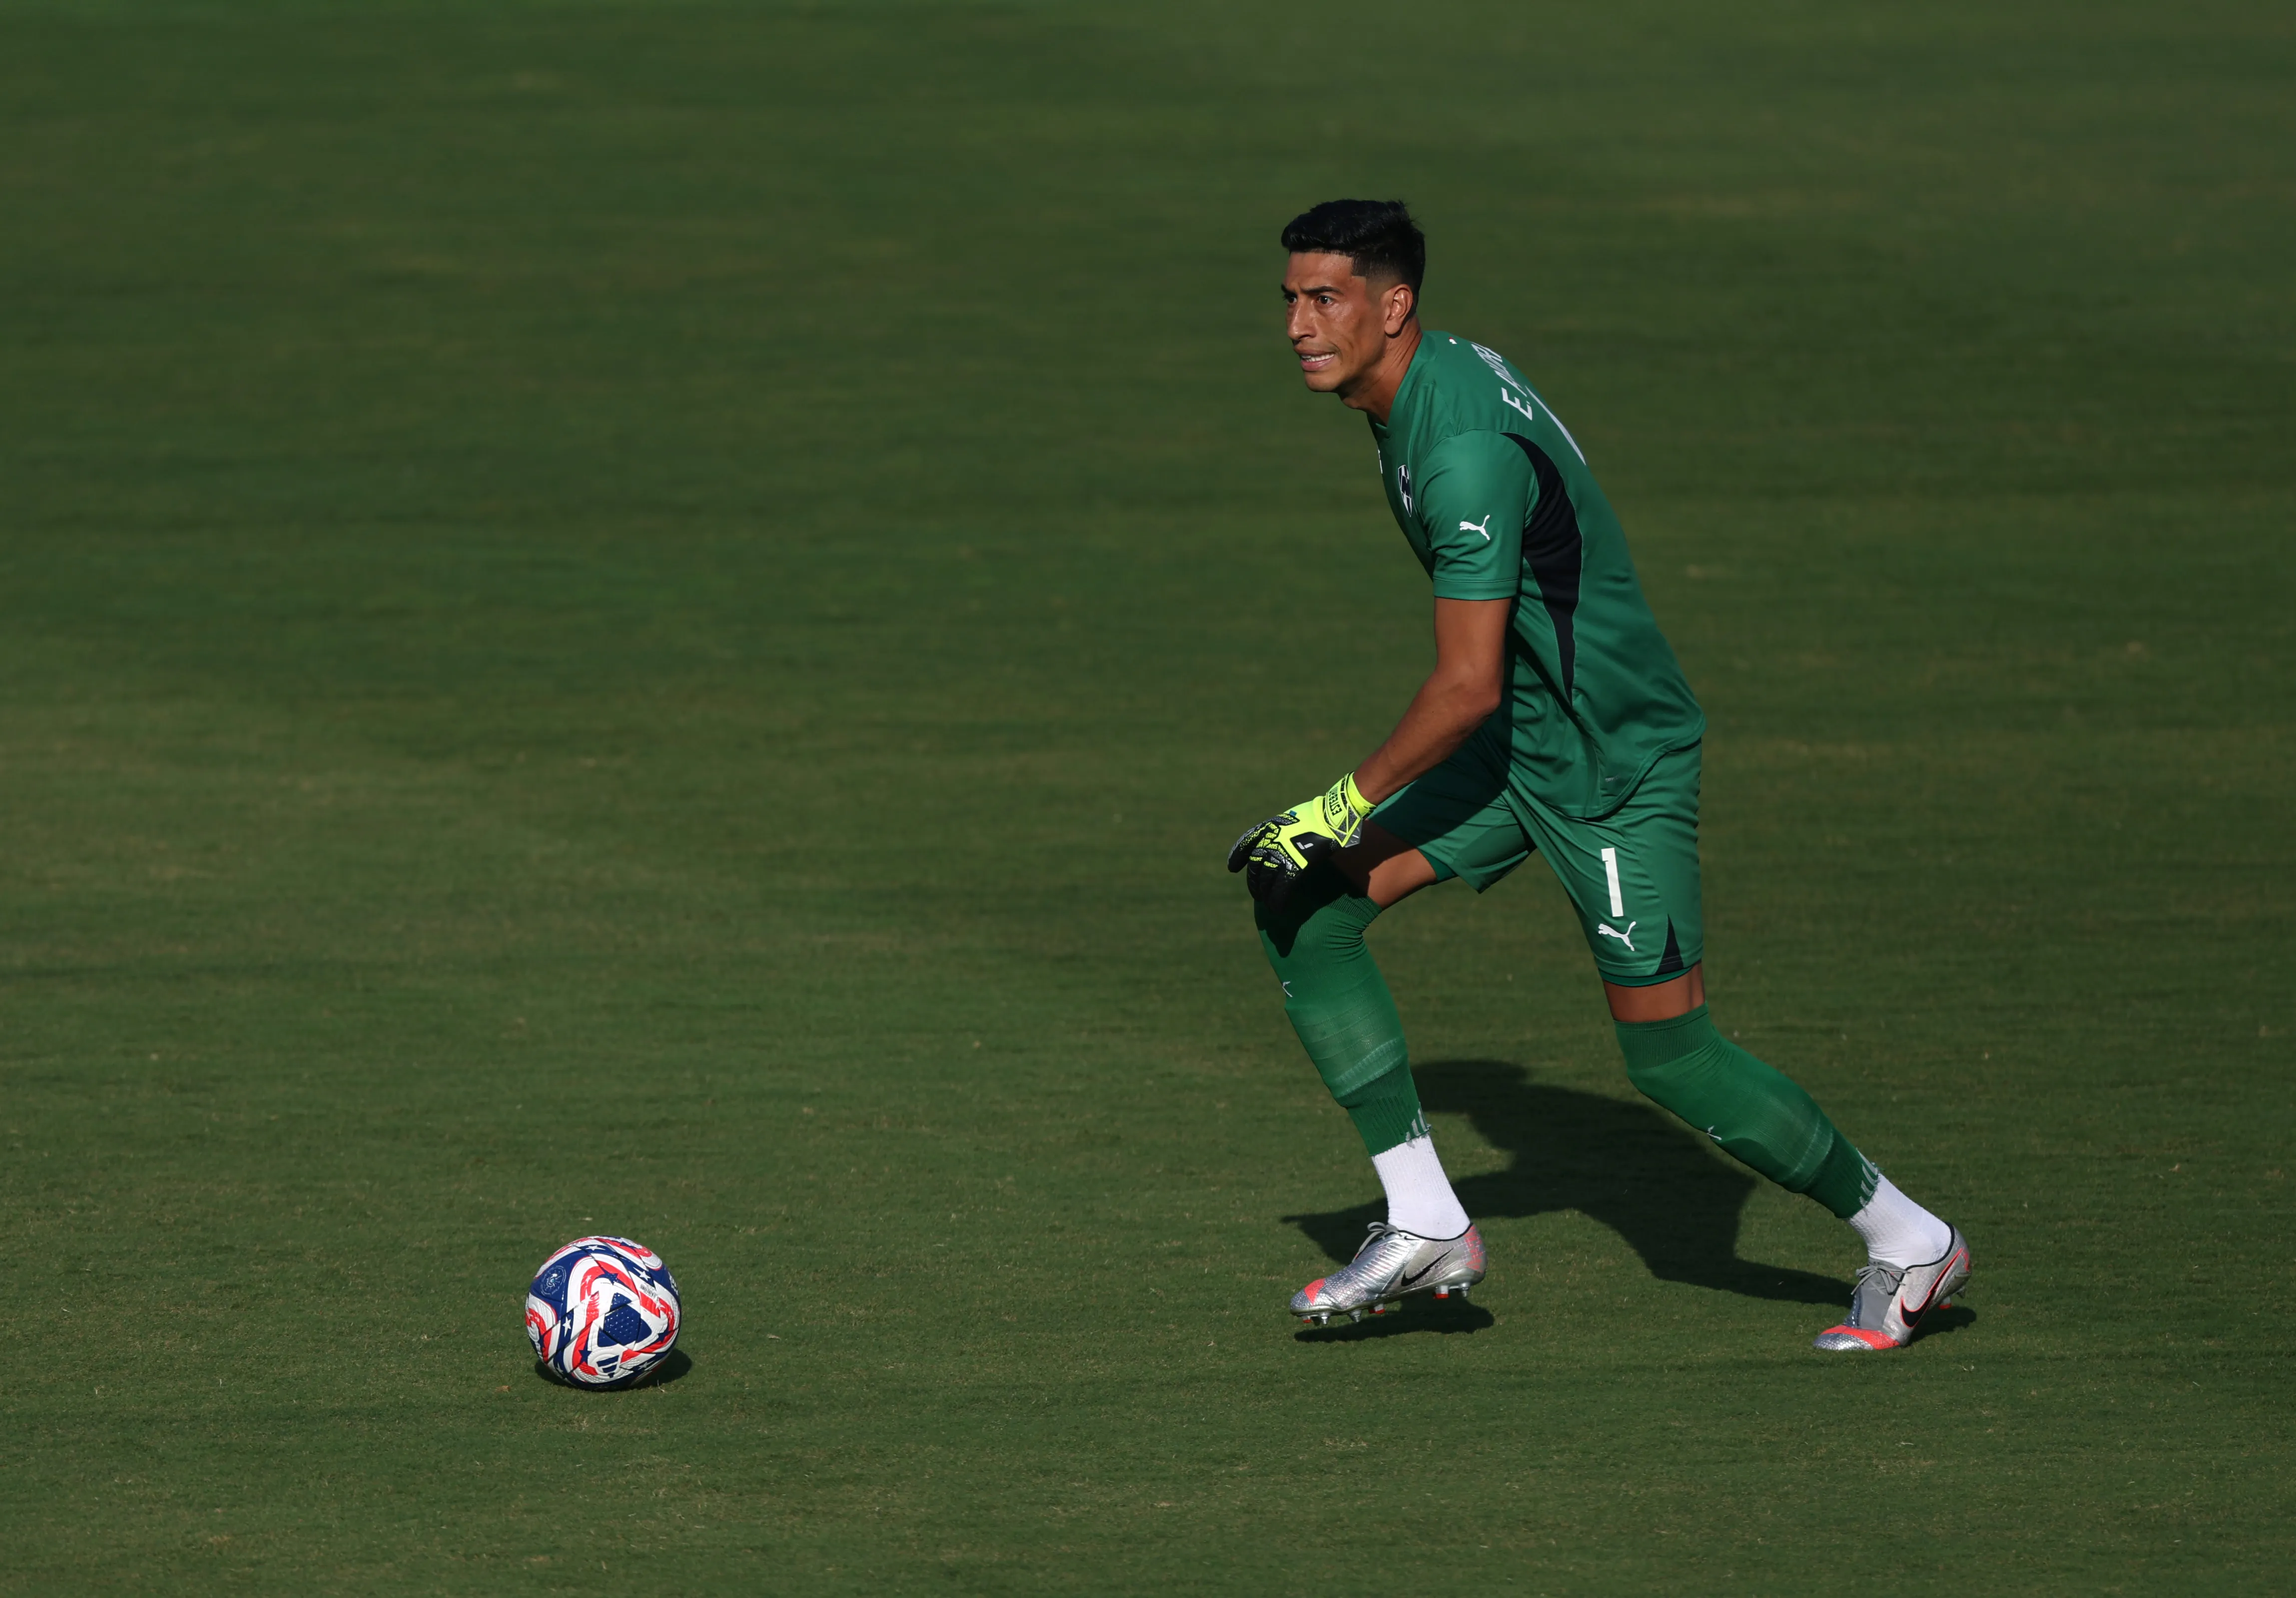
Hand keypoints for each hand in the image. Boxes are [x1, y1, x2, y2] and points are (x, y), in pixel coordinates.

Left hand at [1226, 771, 1375, 906]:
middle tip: (1257, 894)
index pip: (1245, 843)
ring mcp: (1280, 854)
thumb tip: (1285, 842)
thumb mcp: (1292, 819)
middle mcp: (1269, 841)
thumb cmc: (1318, 815)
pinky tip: (1277, 909)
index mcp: (1268, 828)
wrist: (1331, 816)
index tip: (1233, 868)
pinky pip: (1281, 889)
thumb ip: (1283, 832)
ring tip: (1267, 904)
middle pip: (1254, 867)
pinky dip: (1277, 901)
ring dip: (1264, 895)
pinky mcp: (1293, 866)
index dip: (1237, 857)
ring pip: (1265, 880)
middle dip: (1254, 883)